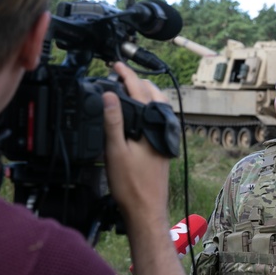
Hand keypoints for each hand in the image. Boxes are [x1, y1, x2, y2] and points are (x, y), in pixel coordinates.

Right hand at [101, 62, 170, 228]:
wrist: (146, 210)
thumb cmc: (131, 186)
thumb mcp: (115, 150)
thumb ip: (113, 120)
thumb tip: (110, 94)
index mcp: (153, 126)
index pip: (140, 91)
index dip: (126, 75)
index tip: (115, 64)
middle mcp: (163, 129)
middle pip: (153, 95)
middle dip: (136, 82)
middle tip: (118, 74)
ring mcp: (165, 138)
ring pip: (157, 107)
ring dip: (143, 95)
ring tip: (126, 89)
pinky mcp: (163, 147)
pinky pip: (157, 119)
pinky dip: (146, 109)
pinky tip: (136, 115)